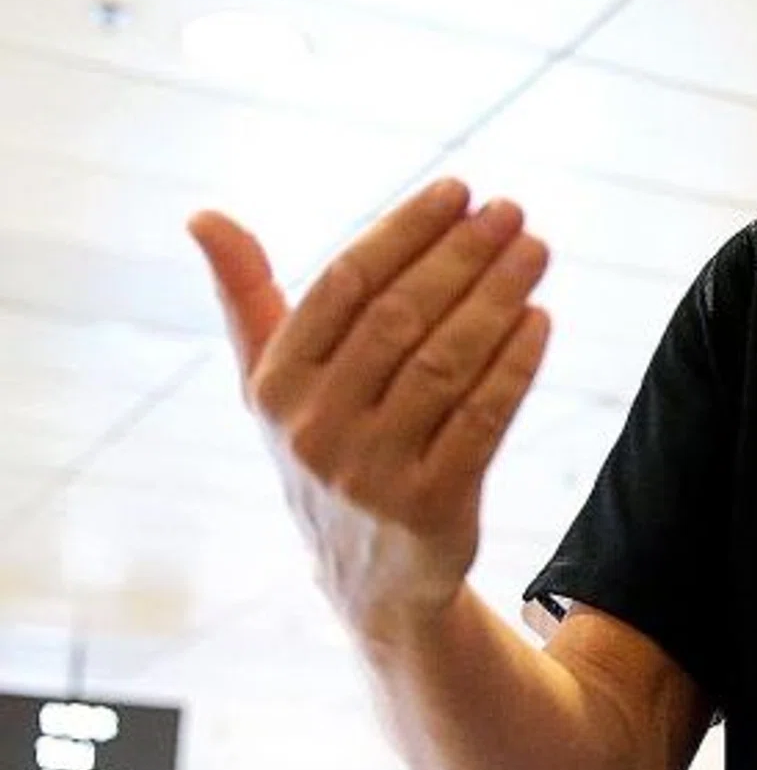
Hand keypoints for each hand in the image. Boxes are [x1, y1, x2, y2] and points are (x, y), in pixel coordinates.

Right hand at [187, 179, 550, 640]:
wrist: (369, 579)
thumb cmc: (328, 451)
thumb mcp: (275, 387)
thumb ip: (248, 299)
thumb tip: (202, 217)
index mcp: (275, 387)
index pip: (345, 284)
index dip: (405, 231)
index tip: (458, 190)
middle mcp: (316, 429)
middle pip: (401, 318)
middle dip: (462, 256)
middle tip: (511, 212)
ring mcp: (372, 473)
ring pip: (447, 364)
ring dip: (497, 298)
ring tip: (535, 252)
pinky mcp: (432, 507)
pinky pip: (482, 419)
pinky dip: (515, 365)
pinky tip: (540, 319)